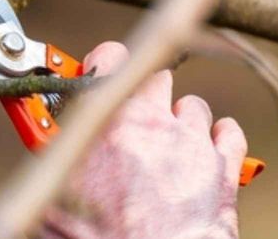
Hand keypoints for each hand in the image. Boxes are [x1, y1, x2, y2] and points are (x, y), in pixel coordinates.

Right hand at [40, 42, 246, 238]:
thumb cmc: (94, 235)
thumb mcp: (55, 187)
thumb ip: (56, 150)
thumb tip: (48, 141)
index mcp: (106, 120)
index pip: (110, 57)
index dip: (104, 62)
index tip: (99, 71)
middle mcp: (152, 122)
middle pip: (155, 77)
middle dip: (143, 93)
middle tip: (131, 119)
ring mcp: (192, 143)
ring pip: (192, 106)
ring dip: (179, 120)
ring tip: (165, 146)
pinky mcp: (223, 170)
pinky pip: (229, 133)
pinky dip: (219, 138)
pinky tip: (204, 152)